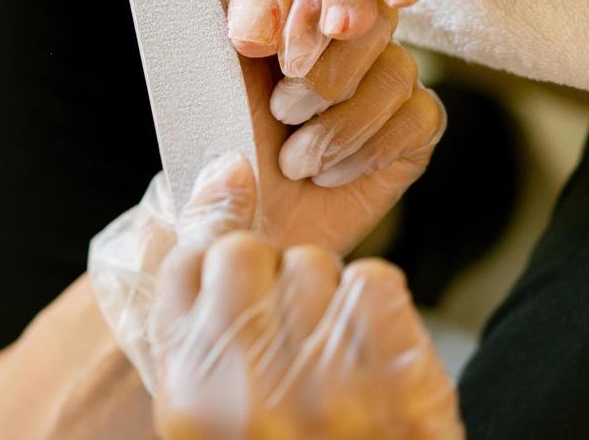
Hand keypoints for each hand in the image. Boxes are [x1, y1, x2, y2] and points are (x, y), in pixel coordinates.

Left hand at [90, 0, 441, 394]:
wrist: (233, 215)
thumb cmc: (209, 126)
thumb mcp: (208, 36)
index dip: (311, 7)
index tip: (278, 55)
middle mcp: (349, 26)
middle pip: (372, 16)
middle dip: (318, 75)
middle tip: (280, 109)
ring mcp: (388, 72)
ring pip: (394, 69)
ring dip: (331, 124)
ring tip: (290, 151)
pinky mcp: (415, 123)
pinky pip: (414, 114)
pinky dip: (358, 149)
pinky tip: (323, 169)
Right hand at [147, 165, 462, 438]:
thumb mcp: (208, 413)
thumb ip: (195, 318)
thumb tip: (220, 177)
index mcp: (190, 400)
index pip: (183, 268)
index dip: (211, 265)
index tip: (232, 276)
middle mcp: (252, 391)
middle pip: (244, 253)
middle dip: (264, 276)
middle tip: (285, 328)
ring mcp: (331, 390)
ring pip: (314, 263)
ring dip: (321, 295)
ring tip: (329, 351)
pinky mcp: (405, 387)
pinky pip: (375, 281)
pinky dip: (374, 304)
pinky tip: (370, 348)